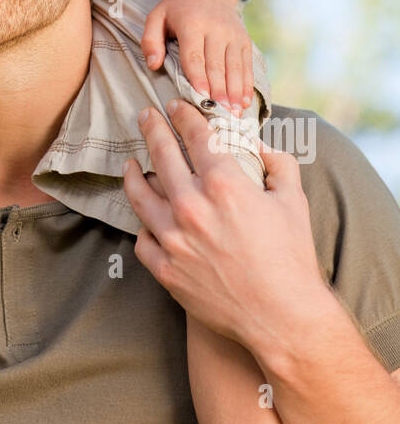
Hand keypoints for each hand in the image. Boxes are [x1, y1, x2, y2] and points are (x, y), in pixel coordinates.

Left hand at [122, 100, 326, 352]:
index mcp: (224, 185)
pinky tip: (145, 217)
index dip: (184, 116)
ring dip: (133, 175)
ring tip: (130, 164)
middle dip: (152, 129)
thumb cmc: (292, 258)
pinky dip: (143, 225)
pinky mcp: (166, 270)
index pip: (196, 136)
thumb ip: (278, 165)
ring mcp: (174, 240)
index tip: (175, 106)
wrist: (283, 317)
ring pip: (140, 196)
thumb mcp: (293, 201)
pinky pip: (143, 240)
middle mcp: (192, 207)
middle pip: (161, 155)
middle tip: (145, 116)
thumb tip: (261, 147)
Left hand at [141, 0, 253, 112]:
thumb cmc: (178, 9)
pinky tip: (245, 102)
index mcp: (192, 23)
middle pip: (217, 64)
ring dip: (235, 91)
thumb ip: (150, 40)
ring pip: (235, 67)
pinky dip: (247, 84)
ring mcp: (233, 35)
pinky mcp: (244, 40)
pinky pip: (246, 65)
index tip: (202, 96)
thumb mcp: (157, 17)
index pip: (195, 55)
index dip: (198, 77)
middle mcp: (216, 28)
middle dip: (219, 90)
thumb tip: (153, 64)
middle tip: (219, 112)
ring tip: (234, 113)